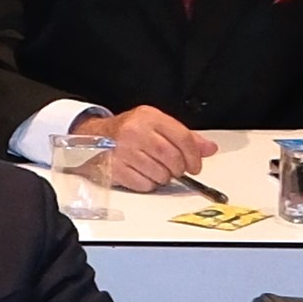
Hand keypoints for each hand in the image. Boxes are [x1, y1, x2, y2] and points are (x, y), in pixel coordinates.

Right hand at [75, 107, 214, 196]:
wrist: (93, 136)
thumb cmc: (128, 131)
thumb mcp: (156, 126)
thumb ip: (185, 137)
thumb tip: (209, 149)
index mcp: (148, 117)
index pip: (182, 137)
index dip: (194, 156)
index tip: (195, 166)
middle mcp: (135, 131)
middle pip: (172, 158)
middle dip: (179, 169)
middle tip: (176, 170)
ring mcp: (123, 150)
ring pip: (159, 174)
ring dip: (163, 177)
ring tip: (156, 170)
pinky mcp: (115, 168)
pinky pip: (144, 184)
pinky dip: (148, 184)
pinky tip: (142, 174)